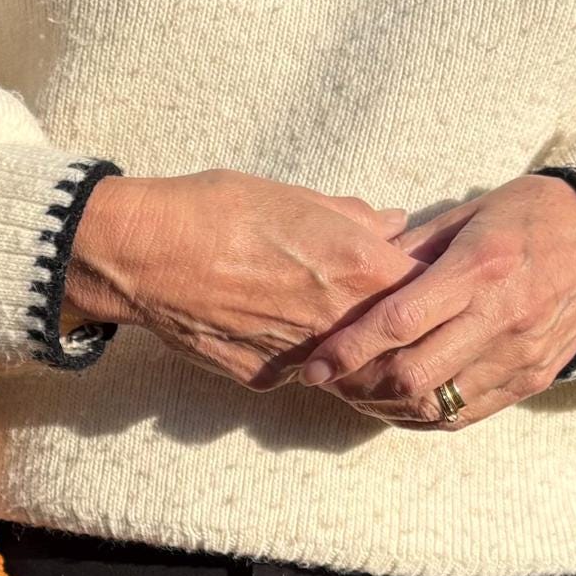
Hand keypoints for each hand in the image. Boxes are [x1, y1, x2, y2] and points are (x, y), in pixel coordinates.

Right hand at [62, 170, 418, 390]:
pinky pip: (299, 372)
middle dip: (395, 328)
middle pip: (396, 339)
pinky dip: (299, 356)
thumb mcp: (297, 198)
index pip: (428, 291)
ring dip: (350, 348)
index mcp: (359, 265)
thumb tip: (391, 223)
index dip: (429, 285)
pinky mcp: (265, 377)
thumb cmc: (218, 210)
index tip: (423, 280)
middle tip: (384, 313)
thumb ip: (355, 218)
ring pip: (350, 363)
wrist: (146, 253)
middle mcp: (339, 318)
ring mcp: (303, 355)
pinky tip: (274, 328)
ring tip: (330, 322)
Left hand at [294, 174, 575, 428]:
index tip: (314, 366)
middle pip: (414, 376)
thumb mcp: (467, 216)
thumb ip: (410, 250)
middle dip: (360, 387)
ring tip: (358, 393)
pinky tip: (399, 405)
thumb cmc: (527, 217)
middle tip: (331, 382)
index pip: (400, 321)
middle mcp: (501, 317)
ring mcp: (520, 354)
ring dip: (387, 407)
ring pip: (437, 405)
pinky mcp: (533, 378)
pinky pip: (466, 415)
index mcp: (479, 268)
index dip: (350, 349)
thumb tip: (353, 278)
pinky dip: (424, 417)